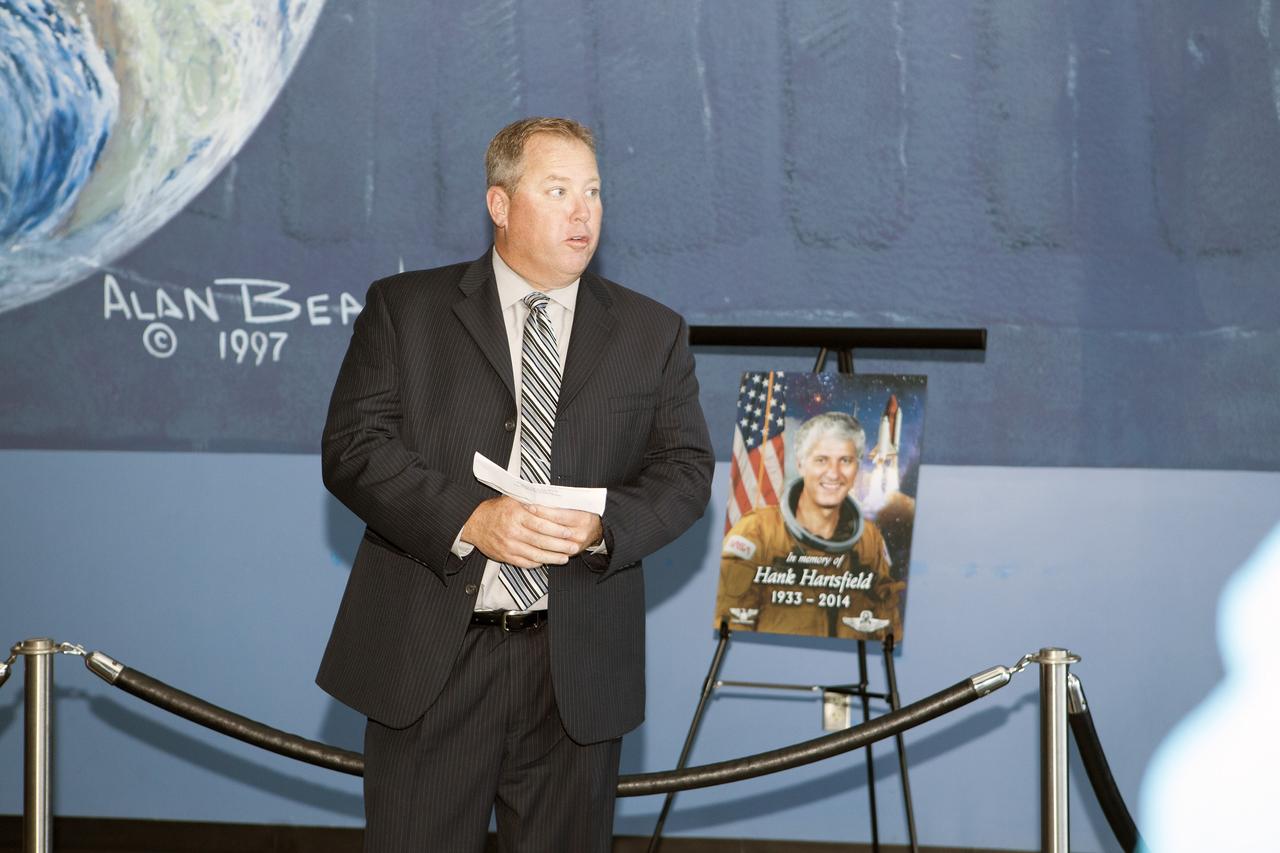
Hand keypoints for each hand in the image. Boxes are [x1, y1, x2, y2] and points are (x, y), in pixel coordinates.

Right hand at [461, 497, 593, 567]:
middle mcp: (513, 532)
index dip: (557, 530)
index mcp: (516, 515)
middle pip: (541, 541)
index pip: (542, 525)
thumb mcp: (513, 500)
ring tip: (565, 557)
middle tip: (574, 546)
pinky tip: (548, 561)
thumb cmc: (496, 509)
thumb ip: (531, 503)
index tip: (570, 532)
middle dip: (560, 545)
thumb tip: (553, 503)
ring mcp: (509, 546)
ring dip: (552, 557)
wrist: (474, 523)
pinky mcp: (505, 556)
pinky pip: (525, 563)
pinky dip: (538, 563)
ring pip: (535, 555)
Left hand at [527, 505, 603, 554]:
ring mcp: (575, 547)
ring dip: (534, 533)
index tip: (529, 505)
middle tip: (521, 516)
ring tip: (522, 525)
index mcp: (583, 519)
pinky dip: (539, 545)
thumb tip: (541, 496)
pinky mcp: (570, 555)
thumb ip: (563, 502)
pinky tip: (529, 538)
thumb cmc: (587, 514)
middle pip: (553, 529)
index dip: (542, 510)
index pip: (558, 515)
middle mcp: (580, 534)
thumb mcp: (579, 505)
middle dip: (535, 521)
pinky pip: (552, 552)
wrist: (599, 530)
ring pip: (550, 542)